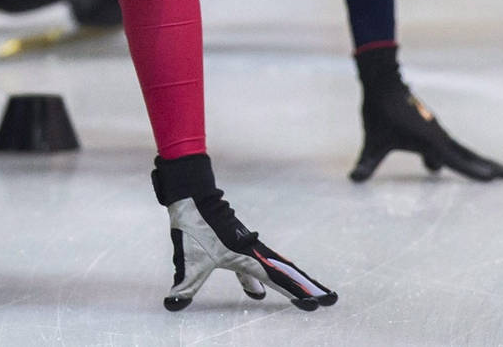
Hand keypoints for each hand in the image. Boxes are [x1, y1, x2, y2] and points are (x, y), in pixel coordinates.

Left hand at [151, 153, 334, 311]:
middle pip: (288, 274)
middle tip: (330, 299)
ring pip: (279, 269)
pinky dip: (270, 278)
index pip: (278, 280)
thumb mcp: (188, 260)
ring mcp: (250, 248)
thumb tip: (172, 305)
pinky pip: (263, 265)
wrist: (192, 196)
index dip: (297, 293)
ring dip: (295, 282)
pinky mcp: (240, 246)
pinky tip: (258, 292)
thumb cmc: (194, 225)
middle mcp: (254, 252)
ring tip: (310, 296)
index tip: (315, 304)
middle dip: (309, 287)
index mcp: (246, 257)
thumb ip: (185, 285)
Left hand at [349, 45, 502, 181]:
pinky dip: (460, 156)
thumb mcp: (373, 142)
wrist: (383, 83)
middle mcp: (438, 137)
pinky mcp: (430, 129)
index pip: (457, 161)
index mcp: (430, 141)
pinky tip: (443, 166)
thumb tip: (353, 180)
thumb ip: (366, 163)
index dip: (474, 172)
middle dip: (488, 166)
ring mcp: (436, 132)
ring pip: (461, 150)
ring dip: (477, 161)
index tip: (492, 179)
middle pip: (469, 155)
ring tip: (494, 172)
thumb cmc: (379, 113)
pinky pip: (450, 146)